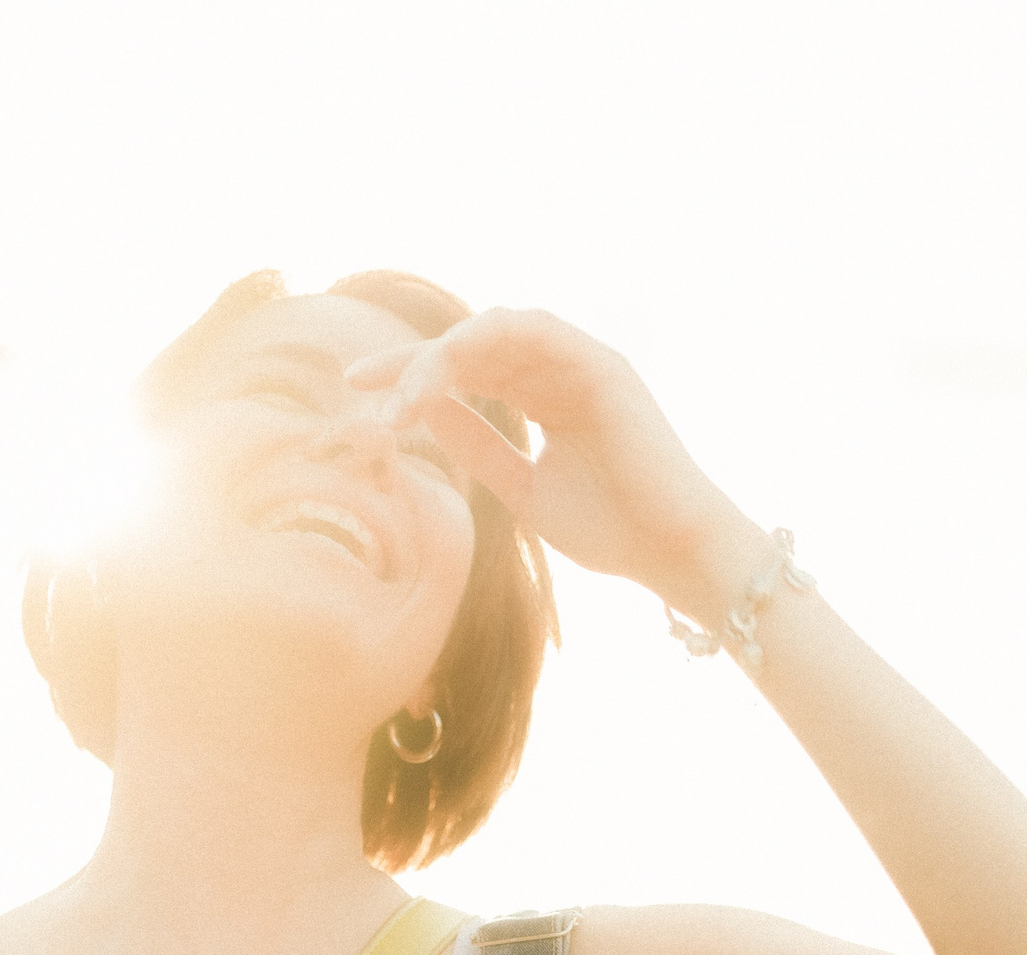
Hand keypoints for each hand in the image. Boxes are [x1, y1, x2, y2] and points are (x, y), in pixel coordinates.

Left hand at [345, 309, 760, 613]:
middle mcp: (560, 371)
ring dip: (444, 354)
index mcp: (543, 396)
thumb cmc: (608, 529)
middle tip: (362, 383)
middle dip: (412, 360)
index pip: (466, 370)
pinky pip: (537, 329)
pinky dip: (489, 338)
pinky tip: (447, 365)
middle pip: (472, 345)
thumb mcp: (519, 487)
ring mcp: (583, 363)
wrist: (668, 552)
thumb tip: (423, 413)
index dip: (411, 376)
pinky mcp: (603, 365)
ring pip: (497, 330)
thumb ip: (477, 445)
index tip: (359, 391)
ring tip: (405, 391)